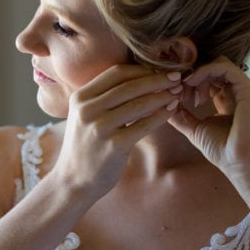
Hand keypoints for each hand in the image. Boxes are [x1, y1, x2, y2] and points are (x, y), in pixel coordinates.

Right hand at [52, 64, 181, 196]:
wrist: (72, 180)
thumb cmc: (85, 146)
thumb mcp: (85, 116)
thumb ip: (103, 98)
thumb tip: (139, 80)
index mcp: (80, 97)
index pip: (116, 73)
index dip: (141, 70)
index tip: (159, 70)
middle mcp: (87, 109)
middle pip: (129, 85)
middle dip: (157, 79)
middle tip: (176, 77)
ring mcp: (99, 127)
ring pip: (138, 104)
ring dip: (162, 96)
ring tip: (177, 93)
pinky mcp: (113, 145)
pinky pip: (143, 125)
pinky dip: (160, 116)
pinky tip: (171, 111)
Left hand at [168, 57, 249, 184]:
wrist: (239, 162)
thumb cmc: (221, 149)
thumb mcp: (194, 128)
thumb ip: (180, 116)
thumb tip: (163, 105)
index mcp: (227, 99)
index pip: (208, 78)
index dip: (189, 81)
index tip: (175, 92)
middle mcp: (237, 91)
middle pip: (212, 68)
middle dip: (191, 75)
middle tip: (178, 90)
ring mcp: (244, 89)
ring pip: (218, 64)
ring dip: (196, 73)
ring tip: (184, 88)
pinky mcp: (248, 90)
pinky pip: (225, 68)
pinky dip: (204, 71)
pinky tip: (191, 82)